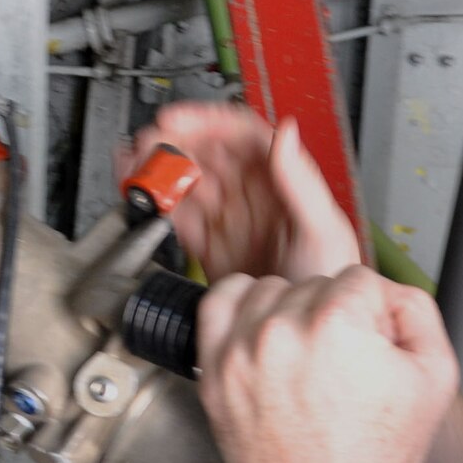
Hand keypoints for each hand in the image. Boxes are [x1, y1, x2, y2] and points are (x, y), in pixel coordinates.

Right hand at [123, 103, 361, 281]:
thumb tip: (285, 133)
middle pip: (205, 153)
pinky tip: (136, 190)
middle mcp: (251, 196)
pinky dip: (153, 201)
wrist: (304, 341)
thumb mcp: (324, 231)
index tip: (175, 121)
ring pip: (186, 180)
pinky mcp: (208, 248)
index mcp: (280, 183)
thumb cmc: (329, 284)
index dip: (205, 122)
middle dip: (173, 143)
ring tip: (133, 167)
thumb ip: (302, 182)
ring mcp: (228, 220)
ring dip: (157, 169)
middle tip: (147, 148)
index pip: (239, 136)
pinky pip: (176, 215)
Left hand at [198, 267, 457, 462]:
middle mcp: (282, 330)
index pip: (359, 280)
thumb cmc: (377, 455)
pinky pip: (216, 307)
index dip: (375, 313)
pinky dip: (239, 309)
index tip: (374, 345)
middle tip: (345, 362)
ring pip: (268, 289)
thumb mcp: (436, 375)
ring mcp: (241, 351)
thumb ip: (418, 310)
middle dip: (335, 316)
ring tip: (306, 352)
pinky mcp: (215, 372)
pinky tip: (260, 330)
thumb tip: (389, 292)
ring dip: (289, 311)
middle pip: (315, 284)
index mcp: (336, 323)